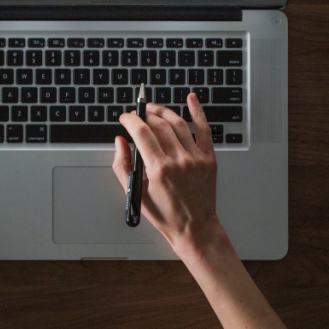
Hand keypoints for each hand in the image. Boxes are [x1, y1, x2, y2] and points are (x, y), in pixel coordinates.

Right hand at [112, 93, 222, 255]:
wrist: (195, 229)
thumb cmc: (166, 215)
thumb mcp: (136, 193)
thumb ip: (123, 165)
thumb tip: (120, 142)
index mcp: (159, 169)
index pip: (141, 133)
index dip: (130, 120)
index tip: (125, 118)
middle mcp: (179, 160)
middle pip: (159, 125)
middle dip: (144, 115)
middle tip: (137, 114)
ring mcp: (196, 158)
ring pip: (178, 124)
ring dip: (163, 112)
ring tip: (153, 109)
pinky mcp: (209, 159)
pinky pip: (204, 129)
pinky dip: (198, 112)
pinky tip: (191, 99)